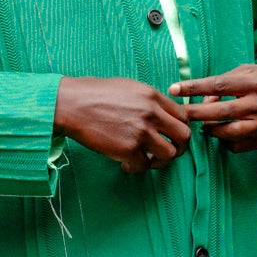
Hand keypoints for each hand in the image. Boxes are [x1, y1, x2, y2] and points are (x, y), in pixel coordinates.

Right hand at [54, 75, 192, 175]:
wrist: (72, 104)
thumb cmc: (94, 94)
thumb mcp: (128, 87)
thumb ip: (148, 101)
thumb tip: (161, 114)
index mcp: (152, 96)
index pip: (183, 116)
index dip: (179, 128)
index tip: (171, 136)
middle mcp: (152, 114)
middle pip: (184, 136)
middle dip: (179, 147)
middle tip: (166, 152)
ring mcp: (141, 132)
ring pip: (169, 154)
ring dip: (159, 161)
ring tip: (145, 160)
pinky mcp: (128, 149)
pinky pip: (144, 166)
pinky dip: (136, 168)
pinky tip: (125, 164)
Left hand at [170, 63, 256, 153]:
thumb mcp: (252, 71)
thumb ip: (226, 82)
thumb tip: (204, 97)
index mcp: (255, 82)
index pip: (219, 85)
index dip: (194, 87)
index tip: (175, 89)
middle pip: (220, 111)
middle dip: (195, 113)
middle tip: (179, 114)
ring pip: (228, 132)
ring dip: (210, 129)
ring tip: (203, 124)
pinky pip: (237, 145)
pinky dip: (225, 140)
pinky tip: (222, 133)